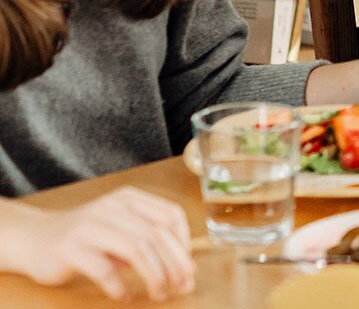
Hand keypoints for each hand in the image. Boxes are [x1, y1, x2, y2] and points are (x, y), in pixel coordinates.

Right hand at [2, 188, 193, 299]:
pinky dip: (119, 285)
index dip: (184, 244)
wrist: (34, 238)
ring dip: (153, 275)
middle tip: (181, 287)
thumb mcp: (121, 230)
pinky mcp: (70, 248)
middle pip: (156, 234)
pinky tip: (124, 296)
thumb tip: (183, 271)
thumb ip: (149, 243)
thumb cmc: (87, 238)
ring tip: (159, 294)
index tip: (188, 269)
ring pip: (136, 248)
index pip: (170, 216)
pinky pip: (103, 268)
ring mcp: (90, 225)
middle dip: (174, 264)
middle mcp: (112, 207)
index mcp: (129, 199)